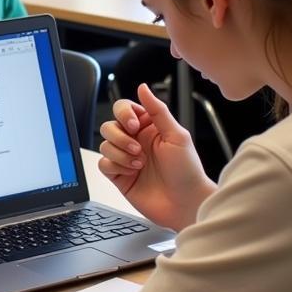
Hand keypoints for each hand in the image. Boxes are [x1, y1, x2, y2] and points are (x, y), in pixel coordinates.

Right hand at [98, 83, 213, 231]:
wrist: (186, 204)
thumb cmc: (187, 171)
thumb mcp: (177, 135)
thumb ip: (157, 110)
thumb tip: (142, 87)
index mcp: (148, 127)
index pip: (123, 109)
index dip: (123, 114)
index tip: (134, 125)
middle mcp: (135, 141)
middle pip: (109, 126)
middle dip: (121, 137)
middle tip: (138, 149)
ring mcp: (126, 158)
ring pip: (104, 144)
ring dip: (120, 153)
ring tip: (139, 164)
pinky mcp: (119, 175)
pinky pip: (103, 163)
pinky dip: (115, 166)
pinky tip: (132, 172)